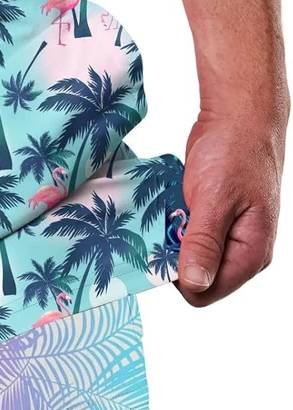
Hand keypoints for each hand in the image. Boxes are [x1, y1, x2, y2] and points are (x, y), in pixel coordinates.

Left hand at [176, 107, 286, 304]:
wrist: (238, 118)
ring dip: (168, 239)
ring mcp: (226, 235)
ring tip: (164, 213)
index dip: (177, 276)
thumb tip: (195, 283)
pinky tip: (167, 207)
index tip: (159, 248)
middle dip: (171, 257)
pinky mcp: (211, 220)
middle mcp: (240, 251)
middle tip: (160, 226)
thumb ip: (204, 243)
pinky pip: (184, 235)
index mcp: (250, 253)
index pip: (205, 292)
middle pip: (194, 277)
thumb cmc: (235, 152)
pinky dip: (171, 224)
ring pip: (186, 255)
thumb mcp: (215, 199)